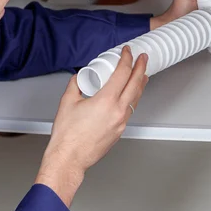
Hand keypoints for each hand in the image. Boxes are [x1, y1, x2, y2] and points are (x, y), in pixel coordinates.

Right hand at [35, 48, 147, 206]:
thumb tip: (80, 78)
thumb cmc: (67, 135)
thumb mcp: (67, 102)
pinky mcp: (119, 131)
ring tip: (142, 74)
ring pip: (136, 98)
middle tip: (142, 58)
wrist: (69, 158)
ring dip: (140, 84)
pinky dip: (133, 98)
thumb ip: (75, 85)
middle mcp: (117, 111)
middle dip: (141, 68)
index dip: (127, 59)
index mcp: (106, 101)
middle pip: (136, 84)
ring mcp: (121, 122)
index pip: (122, 73)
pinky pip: (130, 110)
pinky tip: (130, 95)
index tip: (127, 52)